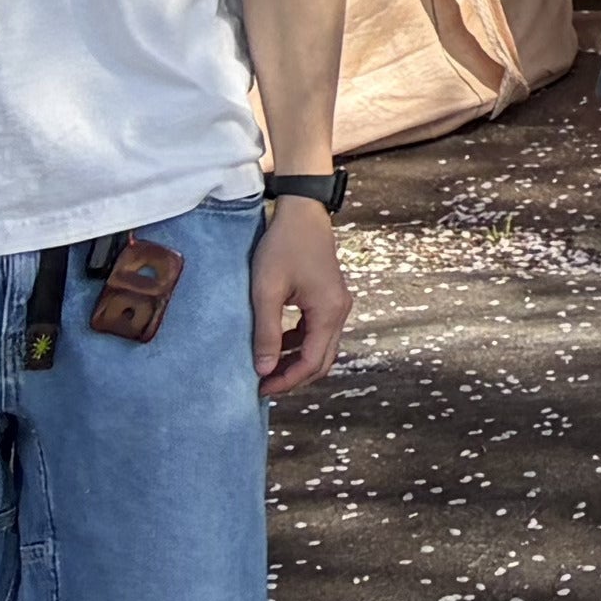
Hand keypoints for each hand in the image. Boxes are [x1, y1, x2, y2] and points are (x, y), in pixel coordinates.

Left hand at [248, 202, 350, 398]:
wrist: (302, 212)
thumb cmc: (283, 246)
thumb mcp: (266, 291)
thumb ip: (266, 332)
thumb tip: (264, 370)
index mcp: (328, 311)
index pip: (312, 362)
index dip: (287, 381)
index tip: (260, 389)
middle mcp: (340, 311)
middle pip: (322, 360)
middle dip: (294, 376)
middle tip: (264, 385)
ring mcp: (338, 303)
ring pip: (321, 347)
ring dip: (297, 361)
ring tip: (267, 368)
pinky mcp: (331, 297)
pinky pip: (319, 331)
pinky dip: (300, 344)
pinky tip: (278, 342)